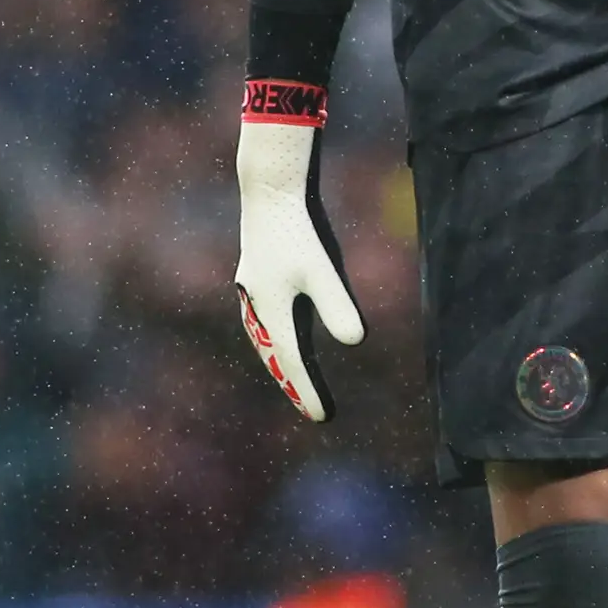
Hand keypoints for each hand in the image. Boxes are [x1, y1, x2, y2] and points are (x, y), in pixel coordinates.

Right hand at [234, 96, 362, 420]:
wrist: (269, 189)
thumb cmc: (298, 229)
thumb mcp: (323, 269)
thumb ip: (337, 305)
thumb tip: (355, 341)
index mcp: (272, 310)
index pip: (294, 362)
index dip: (308, 391)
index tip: (322, 418)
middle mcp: (257, 305)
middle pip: (275, 356)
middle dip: (293, 384)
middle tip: (311, 410)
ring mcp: (252, 290)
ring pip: (265, 339)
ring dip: (280, 362)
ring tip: (294, 382)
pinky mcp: (256, 275)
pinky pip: (263, 321)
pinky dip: (274, 338)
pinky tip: (281, 335)